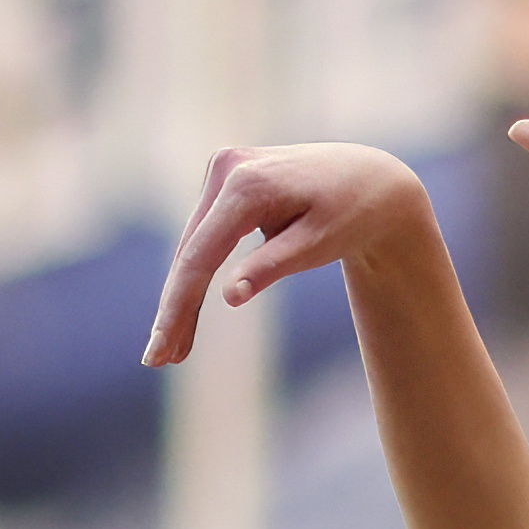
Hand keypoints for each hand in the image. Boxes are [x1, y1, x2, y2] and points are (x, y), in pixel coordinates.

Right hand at [142, 142, 431, 366]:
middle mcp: (227, 167)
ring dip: (182, 299)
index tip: (159, 350)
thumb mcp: (317, 245)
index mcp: (248, 184)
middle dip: (174, 309)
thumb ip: (272, 266)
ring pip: (192, 246)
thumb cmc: (350, 215)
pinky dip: (196, 275)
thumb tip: (229, 297)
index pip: (200, 255)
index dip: (178, 306)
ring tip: (173, 353)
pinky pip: (203, 236)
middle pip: (189, 252)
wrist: (370, 181)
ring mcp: (223, 169)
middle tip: (158, 361)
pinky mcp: (225, 180)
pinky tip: (187, 317)